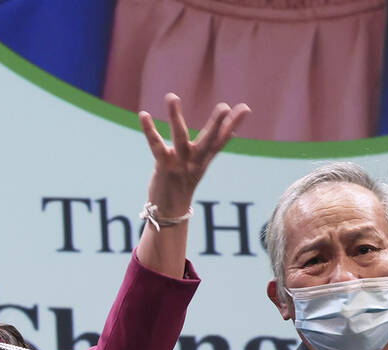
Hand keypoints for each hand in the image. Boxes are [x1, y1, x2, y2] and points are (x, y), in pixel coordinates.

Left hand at [134, 94, 248, 276]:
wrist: (168, 214)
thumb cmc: (182, 185)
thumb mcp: (199, 166)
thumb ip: (212, 149)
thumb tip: (231, 134)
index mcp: (204, 160)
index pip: (221, 140)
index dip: (233, 125)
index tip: (245, 108)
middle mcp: (194, 162)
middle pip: (208, 141)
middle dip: (217, 124)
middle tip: (224, 107)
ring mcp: (179, 164)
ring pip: (180, 137)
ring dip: (175, 117)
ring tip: (172, 97)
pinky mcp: (162, 167)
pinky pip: (156, 146)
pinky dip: (149, 130)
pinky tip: (143, 115)